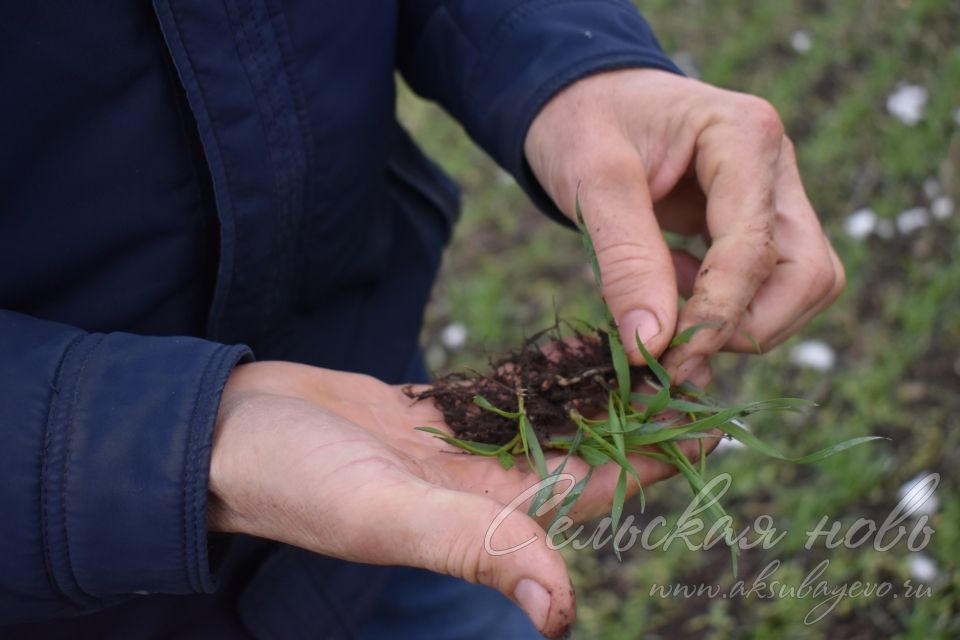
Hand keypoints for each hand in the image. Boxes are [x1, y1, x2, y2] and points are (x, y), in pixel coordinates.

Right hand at [208, 361, 703, 637]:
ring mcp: (458, 451)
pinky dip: (543, 371)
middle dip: (642, 414)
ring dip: (600, 390)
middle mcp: (481, 489)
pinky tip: (577, 342)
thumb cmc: (294, 480)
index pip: (592, 491)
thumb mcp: (383, 513)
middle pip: (583, 451)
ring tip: (653, 345)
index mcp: (482, 519)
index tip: (714, 423)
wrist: (229, 435)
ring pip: (549, 420)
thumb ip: (471, 549)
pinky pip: (506, 395)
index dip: (654, 462)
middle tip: (698, 362)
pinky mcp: (434, 417)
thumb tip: (562, 612)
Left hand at [524, 68, 844, 380]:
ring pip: (799, 287)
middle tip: (673, 347)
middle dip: (745, 326)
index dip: (715, 316)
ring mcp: (775, 194)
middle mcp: (776, 165)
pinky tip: (670, 291)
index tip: (666, 361)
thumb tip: (652, 345)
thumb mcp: (591, 182)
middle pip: (805, 276)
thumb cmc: (584, 124)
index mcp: (745, 135)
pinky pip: (769, 284)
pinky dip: (725, 309)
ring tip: (666, 314)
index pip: (754, 250)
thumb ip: (625, 262)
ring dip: (740, 323)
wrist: (584, 99)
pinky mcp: (760, 222)